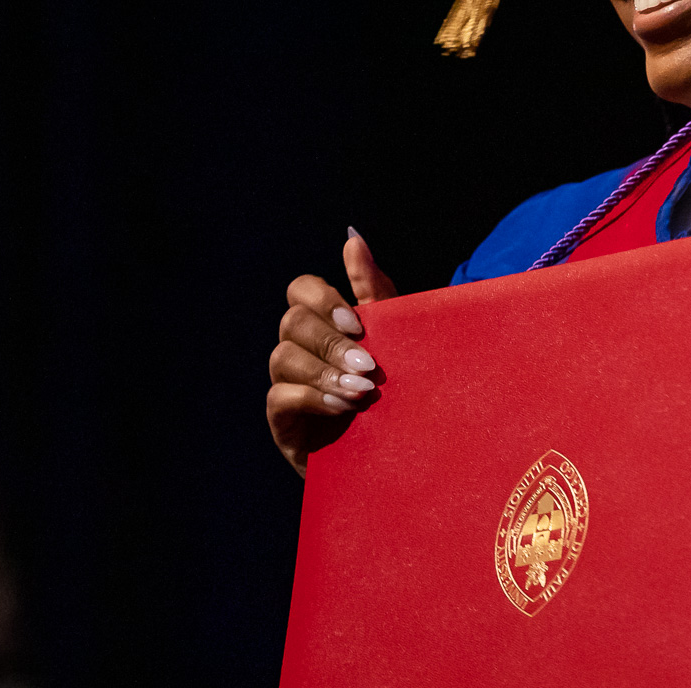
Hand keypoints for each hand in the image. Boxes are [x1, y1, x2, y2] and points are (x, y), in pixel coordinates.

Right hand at [266, 228, 397, 476]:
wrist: (410, 454)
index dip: (324, 299)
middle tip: (369, 363)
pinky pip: (279, 396)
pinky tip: (344, 405)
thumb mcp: (397, 336)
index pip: (301, 290)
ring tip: (362, 390)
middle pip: (292, 321)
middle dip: (331, 340)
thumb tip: (351, 236)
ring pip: (282, 356)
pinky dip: (313, 396)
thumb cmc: (405, 389)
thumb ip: (372, 288)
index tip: (361, 323)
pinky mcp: (285, 424)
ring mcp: (290, 386)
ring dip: (324, 369)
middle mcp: (303, 350)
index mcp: (328, 324)